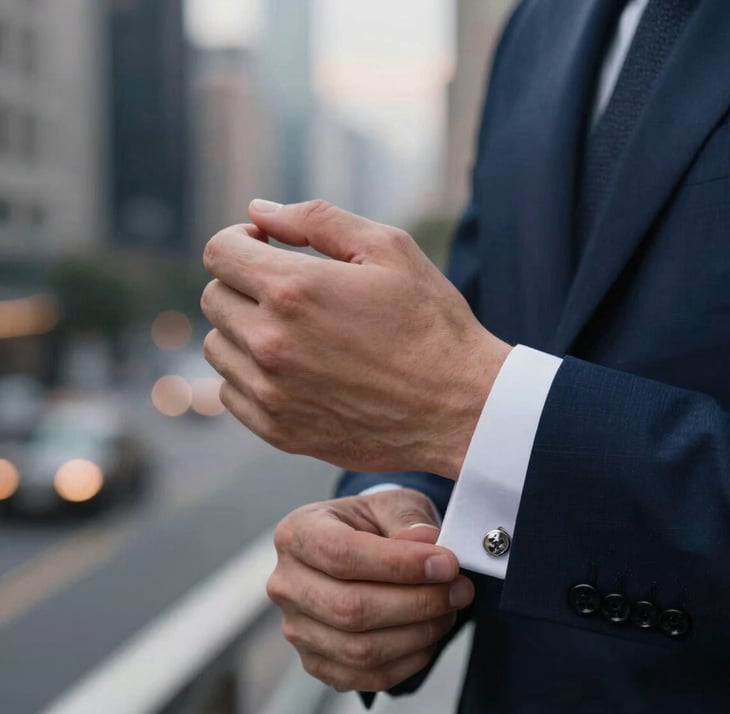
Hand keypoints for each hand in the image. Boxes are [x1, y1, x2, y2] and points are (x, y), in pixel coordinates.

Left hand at [201, 199, 510, 478]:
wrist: (460, 408)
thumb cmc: (430, 323)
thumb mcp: (389, 249)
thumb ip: (316, 220)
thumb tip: (259, 211)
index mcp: (293, 291)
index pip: (219, 252)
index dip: (240, 241)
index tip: (266, 247)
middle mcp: (269, 343)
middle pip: (214, 298)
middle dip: (243, 283)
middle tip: (287, 290)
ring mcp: (271, 393)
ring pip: (219, 347)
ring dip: (243, 330)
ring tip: (292, 331)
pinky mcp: (279, 431)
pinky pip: (231, 394)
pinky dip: (249, 375)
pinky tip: (291, 369)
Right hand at [266, 489, 474, 691]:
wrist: (358, 547)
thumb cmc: (372, 523)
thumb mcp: (390, 504)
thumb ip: (408, 519)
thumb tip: (425, 542)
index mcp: (297, 533)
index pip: (341, 554)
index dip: (398, 564)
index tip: (447, 564)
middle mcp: (286, 583)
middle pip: (350, 608)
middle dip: (417, 602)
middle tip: (460, 588)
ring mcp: (297, 628)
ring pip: (360, 648)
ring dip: (418, 633)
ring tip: (450, 609)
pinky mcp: (316, 661)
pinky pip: (366, 675)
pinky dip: (409, 660)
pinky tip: (430, 632)